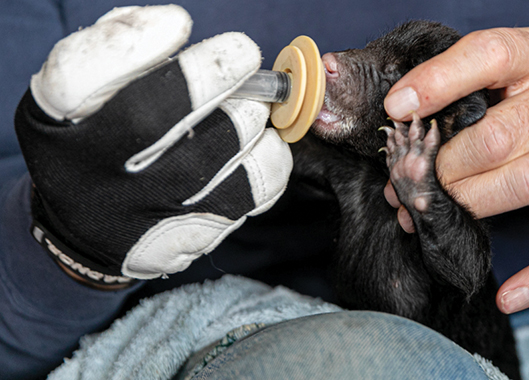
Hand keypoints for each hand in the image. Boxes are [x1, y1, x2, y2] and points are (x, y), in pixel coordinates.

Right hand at [15, 5, 291, 283]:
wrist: (92, 224)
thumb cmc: (101, 137)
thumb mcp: (86, 90)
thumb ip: (121, 48)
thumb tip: (174, 28)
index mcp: (56, 122)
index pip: (77, 76)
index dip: (136, 43)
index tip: (180, 24)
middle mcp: (90, 174)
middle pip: (152, 118)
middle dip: (214, 76)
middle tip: (243, 57)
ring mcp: (138, 215)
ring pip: (212, 160)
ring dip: (248, 120)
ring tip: (250, 108)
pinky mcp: (180, 245)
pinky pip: (248, 196)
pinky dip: (269, 161)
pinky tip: (259, 146)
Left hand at [383, 27, 528, 312]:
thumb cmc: (517, 95)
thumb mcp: (489, 71)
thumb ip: (448, 85)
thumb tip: (396, 117)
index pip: (488, 57)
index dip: (438, 83)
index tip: (397, 108)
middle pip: (494, 139)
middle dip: (438, 168)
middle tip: (403, 180)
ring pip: (515, 188)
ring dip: (462, 207)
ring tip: (422, 214)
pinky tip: (508, 297)